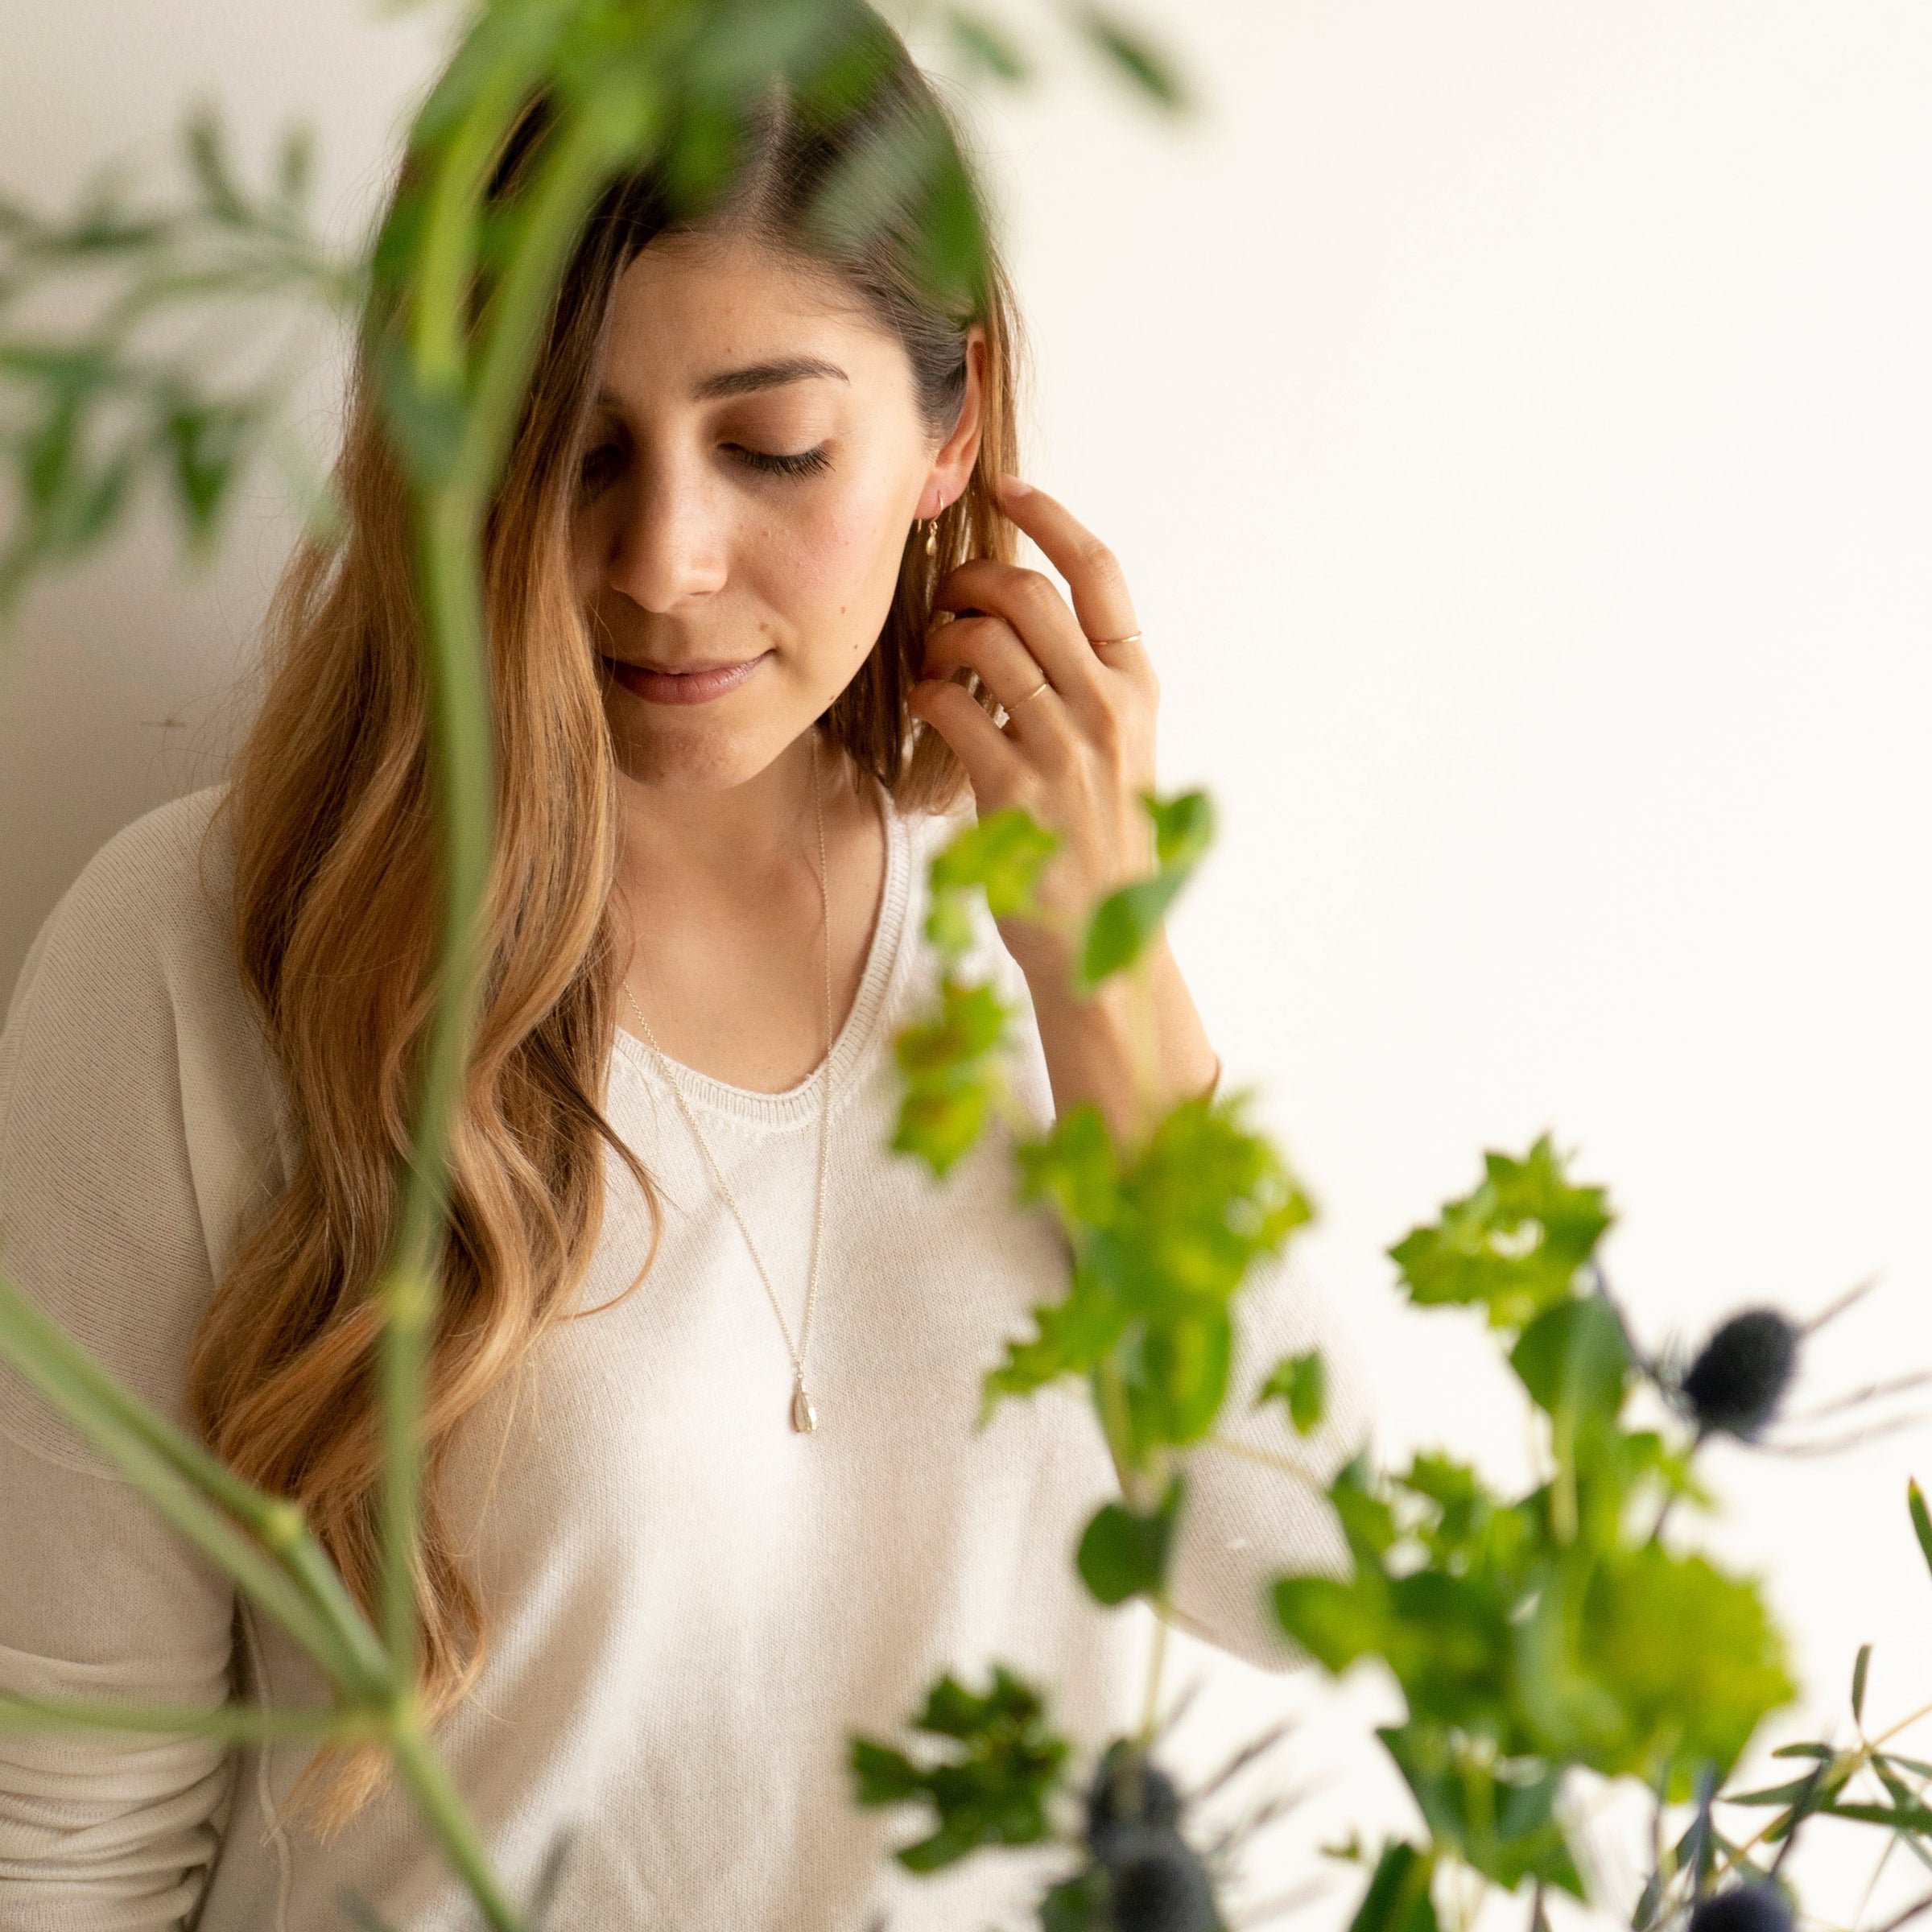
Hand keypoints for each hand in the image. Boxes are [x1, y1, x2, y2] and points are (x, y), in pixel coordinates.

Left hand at [909, 474, 1216, 1137]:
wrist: (1105, 942)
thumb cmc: (1100, 840)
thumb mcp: (1118, 749)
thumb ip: (1083, 681)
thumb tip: (1014, 610)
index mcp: (1137, 686)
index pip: (1098, 571)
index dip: (1050, 516)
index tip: (1008, 488)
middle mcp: (1106, 708)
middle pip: (1027, 593)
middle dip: (971, 581)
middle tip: (947, 600)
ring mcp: (1062, 750)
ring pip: (983, 643)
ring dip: (941, 638)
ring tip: (935, 664)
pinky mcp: (1012, 794)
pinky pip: (950, 707)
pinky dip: (926, 694)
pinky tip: (926, 707)